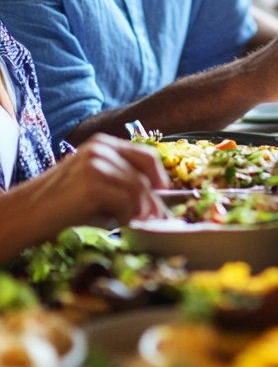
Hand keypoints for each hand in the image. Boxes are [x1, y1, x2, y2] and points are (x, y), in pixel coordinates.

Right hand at [26, 135, 168, 228]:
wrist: (25, 213)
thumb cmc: (61, 203)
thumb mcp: (94, 181)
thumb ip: (121, 180)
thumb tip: (156, 196)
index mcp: (102, 144)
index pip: (145, 154)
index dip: (160, 176)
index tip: (163, 194)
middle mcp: (101, 149)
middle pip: (144, 175)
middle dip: (153, 200)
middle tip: (155, 218)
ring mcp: (96, 165)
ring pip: (138, 190)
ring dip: (138, 211)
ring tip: (129, 221)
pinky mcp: (92, 185)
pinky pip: (126, 203)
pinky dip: (125, 216)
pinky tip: (113, 222)